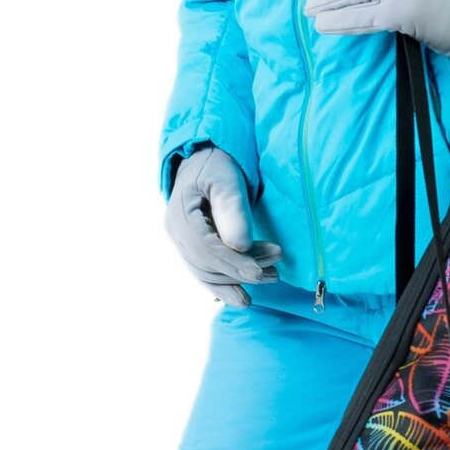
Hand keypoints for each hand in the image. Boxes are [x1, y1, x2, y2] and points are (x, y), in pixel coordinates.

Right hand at [165, 143, 281, 307]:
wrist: (205, 157)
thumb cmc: (217, 163)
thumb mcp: (227, 178)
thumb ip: (232, 208)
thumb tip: (239, 246)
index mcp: (180, 213)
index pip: (206, 248)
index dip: (232, 263)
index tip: (258, 272)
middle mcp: (175, 230)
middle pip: (206, 263)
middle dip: (240, 272)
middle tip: (274, 274)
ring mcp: (181, 240)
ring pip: (205, 271)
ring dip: (236, 281)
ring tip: (269, 280)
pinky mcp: (191, 245)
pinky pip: (204, 270)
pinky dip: (224, 283)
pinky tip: (241, 292)